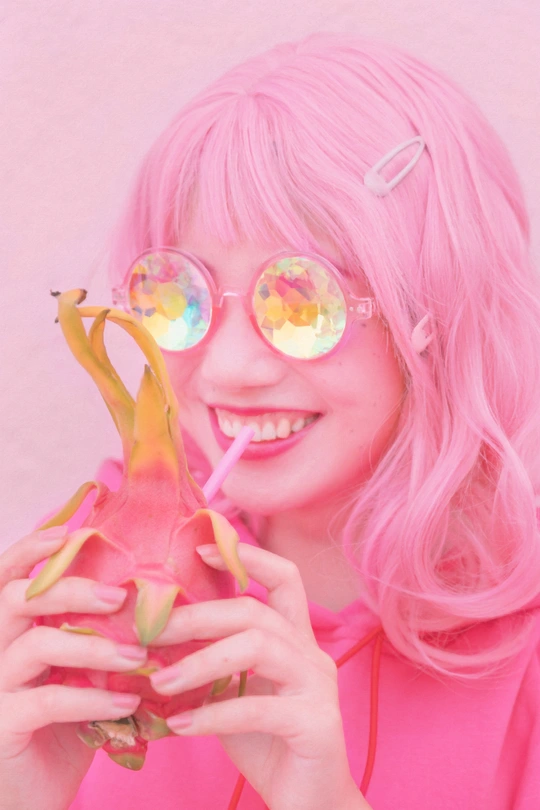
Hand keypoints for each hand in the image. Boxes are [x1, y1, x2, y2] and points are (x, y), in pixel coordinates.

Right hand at [0, 526, 145, 809]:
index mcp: (11, 630)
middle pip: (19, 598)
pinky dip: (92, 698)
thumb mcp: (80, 676)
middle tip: (120, 597)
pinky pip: (46, 700)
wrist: (30, 798)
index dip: (32, 549)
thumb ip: (98, 638)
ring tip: (139, 657)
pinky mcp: (3, 725)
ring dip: (94, 647)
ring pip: (37, 645)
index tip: (72, 532)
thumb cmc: (62, 728)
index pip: (8, 577)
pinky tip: (128, 704)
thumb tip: (154, 600)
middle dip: (71, 589)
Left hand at [149, 543, 370, 809]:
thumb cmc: (266, 743)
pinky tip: (179, 726)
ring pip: (258, 646)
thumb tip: (155, 639)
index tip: (201, 549)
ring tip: (159, 681)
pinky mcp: (316, 723)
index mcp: (295, 639)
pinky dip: (212, 714)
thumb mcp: (235, 692)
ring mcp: (318, 686)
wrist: (311, 805)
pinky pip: (257, 707)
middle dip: (198, 615)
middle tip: (151, 630)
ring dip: (201, 661)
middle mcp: (312, 654)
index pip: (284, 578)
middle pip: (255, 611)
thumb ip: (212, 663)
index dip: (248, 556)